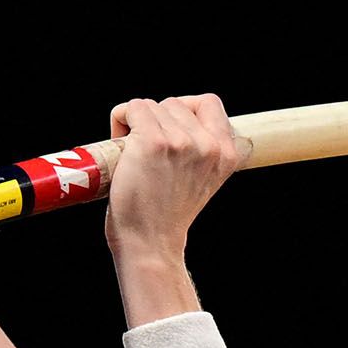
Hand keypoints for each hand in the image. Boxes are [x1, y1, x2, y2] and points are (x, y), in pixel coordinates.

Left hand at [104, 94, 242, 259]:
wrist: (150, 244)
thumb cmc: (167, 214)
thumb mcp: (203, 180)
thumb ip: (203, 150)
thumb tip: (181, 119)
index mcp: (227, 153)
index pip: (208, 103)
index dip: (184, 111)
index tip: (171, 131)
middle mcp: (208, 145)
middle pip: (174, 104)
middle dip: (156, 121)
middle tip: (147, 155)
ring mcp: (180, 142)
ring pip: (151, 106)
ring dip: (136, 124)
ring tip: (133, 156)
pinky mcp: (152, 142)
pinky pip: (132, 108)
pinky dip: (121, 119)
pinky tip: (120, 144)